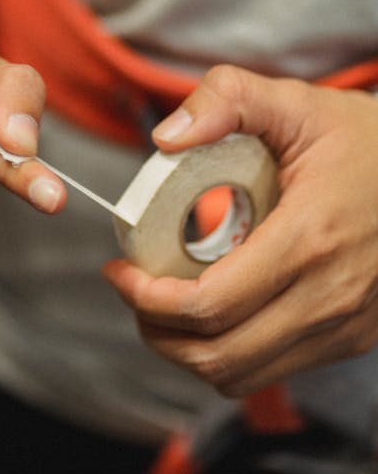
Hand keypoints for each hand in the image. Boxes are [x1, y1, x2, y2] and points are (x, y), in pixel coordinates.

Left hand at [103, 65, 377, 396]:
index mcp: (310, 238)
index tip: (120, 270)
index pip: (209, 305)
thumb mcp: (296, 102)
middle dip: (157, 330)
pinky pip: (273, 368)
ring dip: (188, 349)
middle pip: (218, 355)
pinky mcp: (353, 337)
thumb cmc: (365, 140)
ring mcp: (346, 325)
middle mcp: (331, 295)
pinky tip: (214, 310)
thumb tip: (166, 136)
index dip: (148, 298)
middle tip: (134, 290)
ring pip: (242, 374)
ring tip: (164, 305)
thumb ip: (227, 99)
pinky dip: (229, 352)